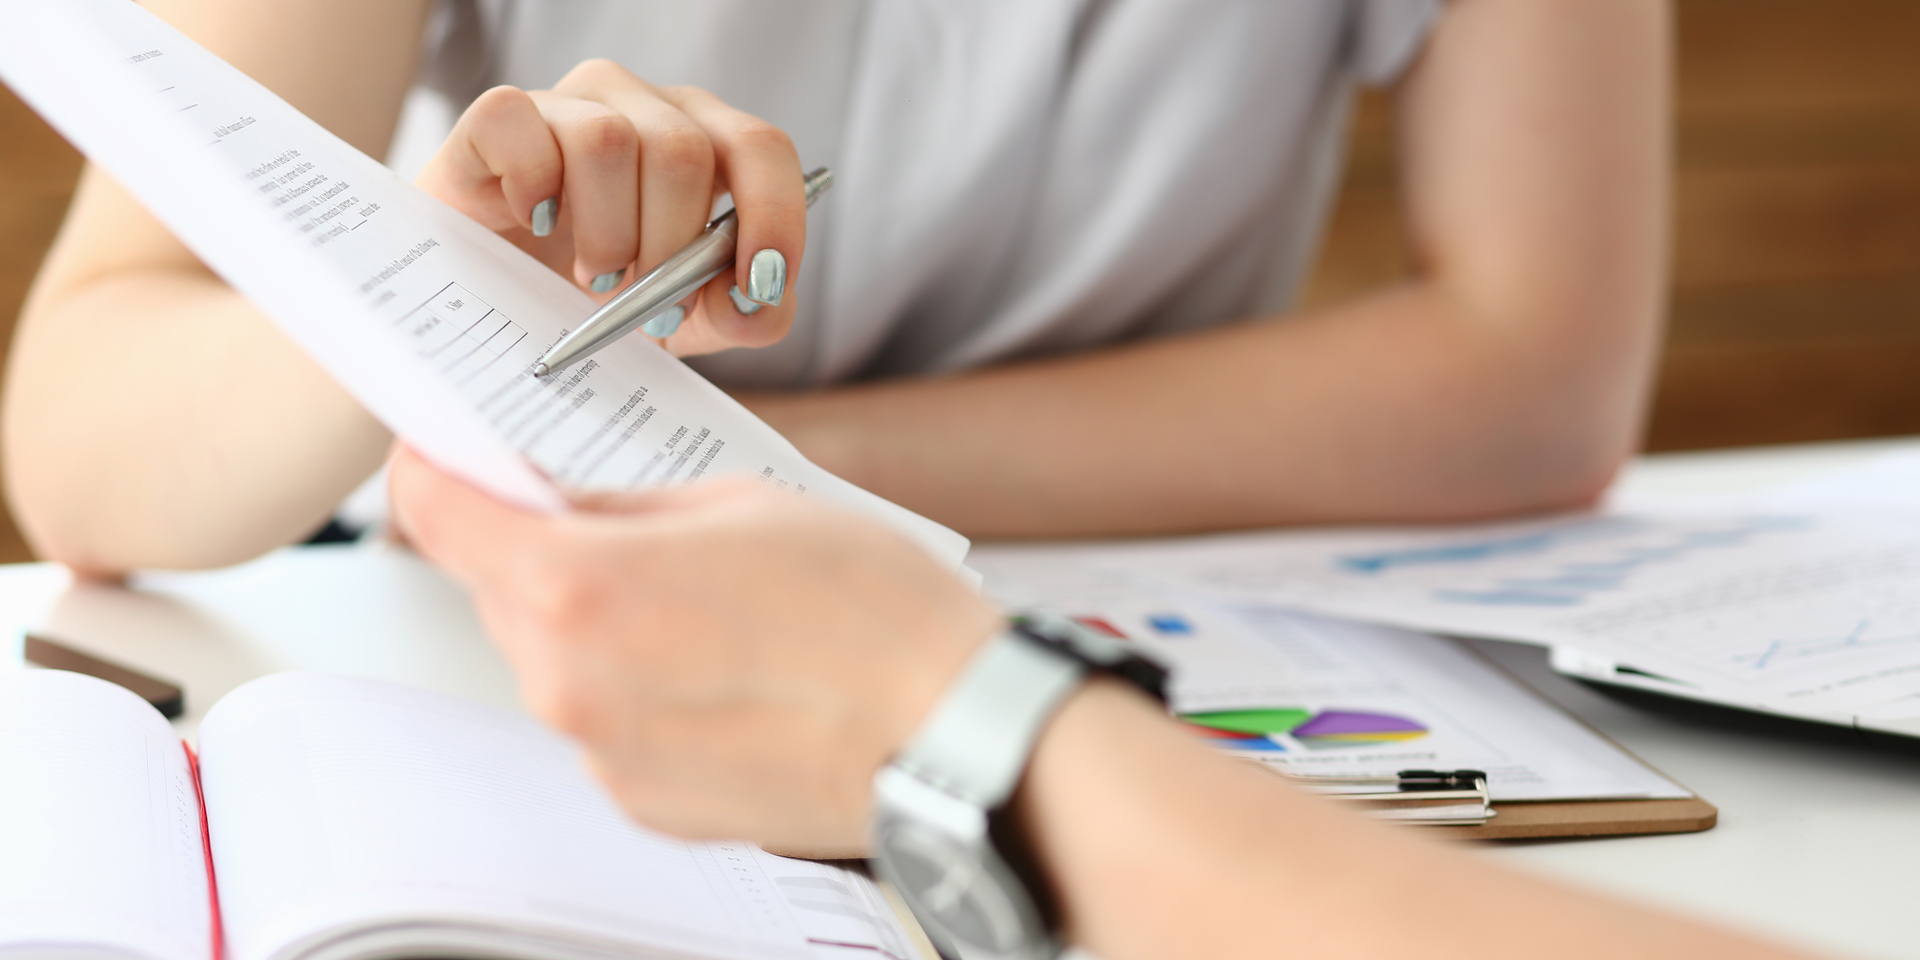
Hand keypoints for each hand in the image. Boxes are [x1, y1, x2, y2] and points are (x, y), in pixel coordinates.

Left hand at [388, 448, 1001, 853]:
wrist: (950, 732)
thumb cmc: (872, 612)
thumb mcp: (741, 503)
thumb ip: (624, 505)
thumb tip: (560, 503)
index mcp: (579, 586)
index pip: (438, 515)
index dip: (434, 472)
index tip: (444, 457)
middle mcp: (569, 682)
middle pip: (498, 592)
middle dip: (541, 550)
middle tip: (625, 526)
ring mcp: (604, 754)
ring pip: (552, 661)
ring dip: (596, 625)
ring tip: (707, 608)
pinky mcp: (644, 803)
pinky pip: (605, 724)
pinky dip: (638, 690)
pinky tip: (724, 671)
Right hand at [415, 59, 805, 356]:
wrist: (501, 303)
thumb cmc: (605, 295)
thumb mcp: (689, 320)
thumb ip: (745, 315)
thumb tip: (756, 300)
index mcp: (704, 141)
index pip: (761, 148)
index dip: (773, 214)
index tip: (762, 282)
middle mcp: (642, 106)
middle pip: (684, 152)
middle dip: (671, 246)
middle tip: (646, 301)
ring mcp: (570, 103)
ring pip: (608, 141)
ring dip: (606, 231)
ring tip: (594, 274)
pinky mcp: (500, 117)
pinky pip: (520, 123)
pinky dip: (532, 185)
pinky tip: (535, 224)